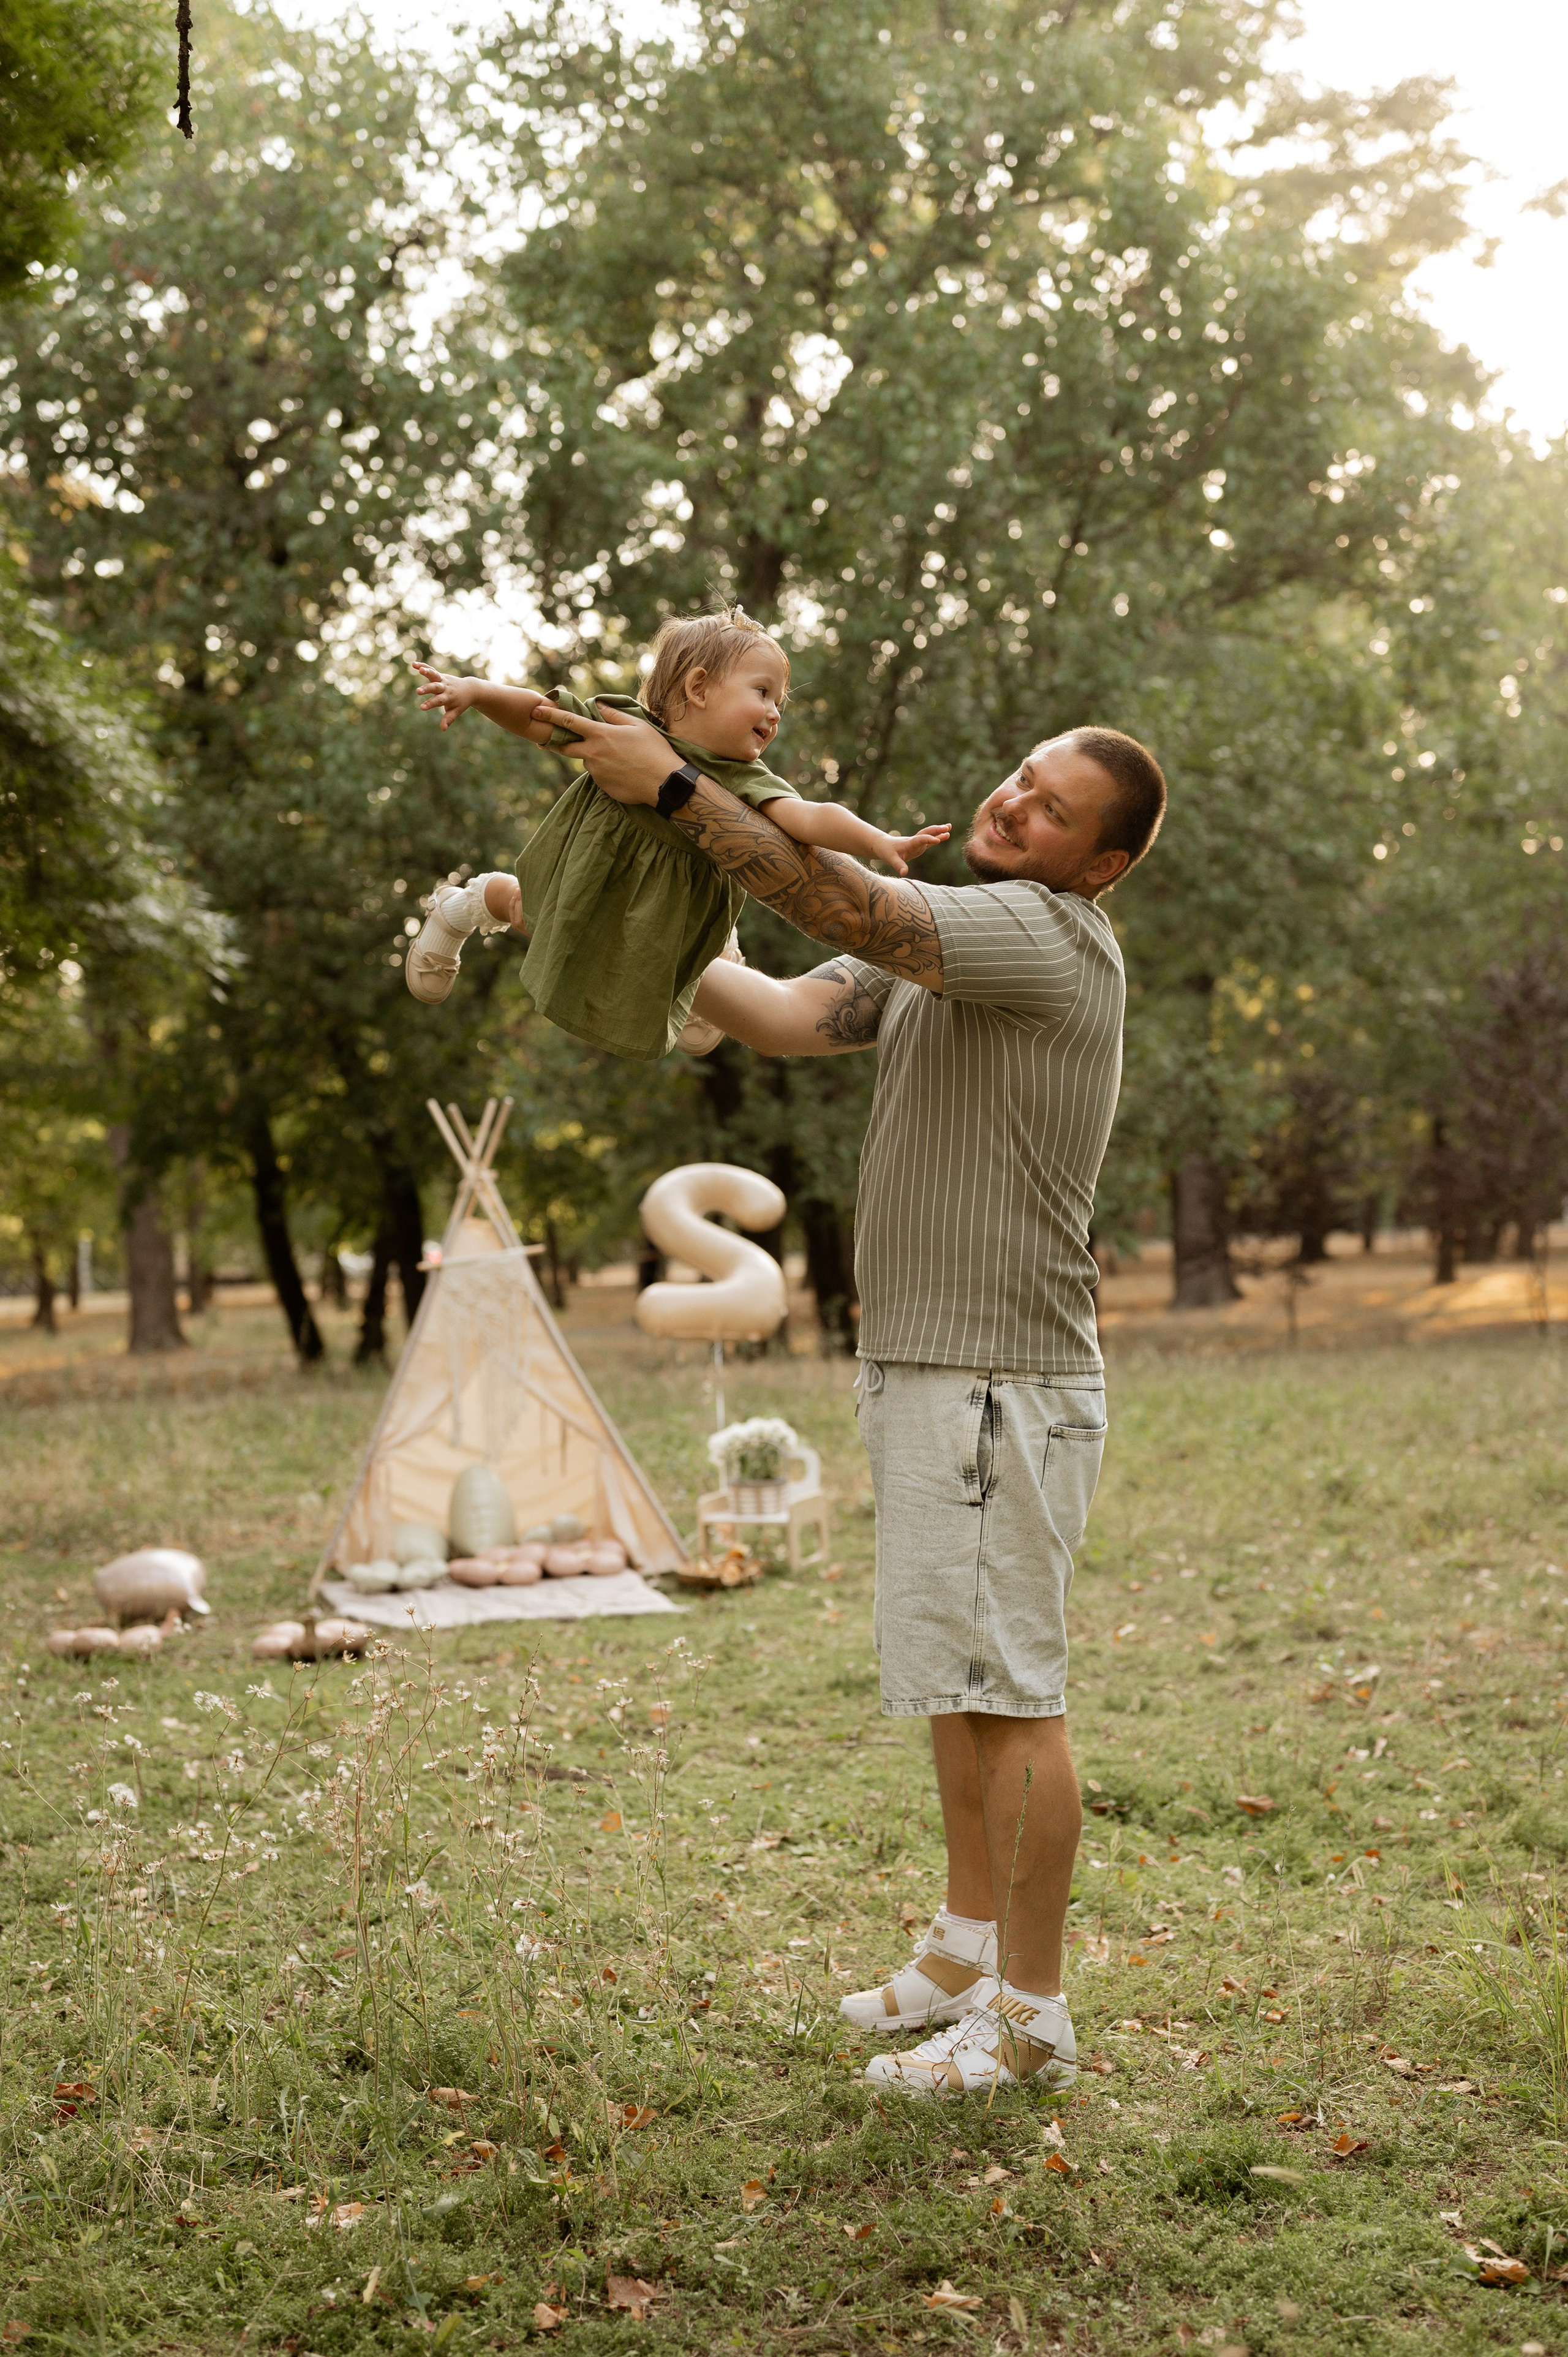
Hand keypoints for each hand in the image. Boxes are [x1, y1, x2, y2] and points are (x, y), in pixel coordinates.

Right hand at [412, 660, 479, 729]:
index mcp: (448, 697)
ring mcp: (442, 679)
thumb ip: (449, 719)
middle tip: (418, 691)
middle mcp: (445, 687)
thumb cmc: (462, 702)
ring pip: (434, 675)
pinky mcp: (440, 675)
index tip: (422, 708)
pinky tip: (413, 664)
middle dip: (427, 689)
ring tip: (419, 669)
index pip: (438, 701)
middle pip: (435, 687)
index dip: (430, 704)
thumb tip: (443, 729)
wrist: (470, 688)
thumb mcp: (456, 711)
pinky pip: (431, 669)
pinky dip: (423, 666)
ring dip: (427, 672)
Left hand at [531, 698, 673, 805]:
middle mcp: (593, 754)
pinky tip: (624, 771)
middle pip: (565, 747)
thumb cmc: (655, 750)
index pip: (569, 722)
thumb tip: (598, 704)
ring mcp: (596, 772)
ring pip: (587, 761)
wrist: (664, 783)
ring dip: (593, 757)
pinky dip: (606, 771)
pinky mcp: (602, 786)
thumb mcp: (637, 726)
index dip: (550, 715)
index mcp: (601, 735)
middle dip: (554, 742)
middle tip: (545, 741)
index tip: (536, 710)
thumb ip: (614, 715)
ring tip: (618, 758)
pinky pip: (599, 775)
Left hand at [877, 820, 951, 875]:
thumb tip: (904, 873)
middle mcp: (914, 841)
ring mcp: (917, 842)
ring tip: (949, 827)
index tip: (937, 840)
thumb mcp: (890, 859)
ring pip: (929, 835)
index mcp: (908, 843)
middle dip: (936, 831)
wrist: (884, 845)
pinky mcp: (918, 845)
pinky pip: (929, 841)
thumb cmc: (886, 851)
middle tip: (947, 827)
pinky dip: (937, 837)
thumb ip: (898, 865)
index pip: (920, 840)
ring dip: (938, 831)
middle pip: (926, 833)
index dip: (928, 840)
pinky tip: (946, 835)